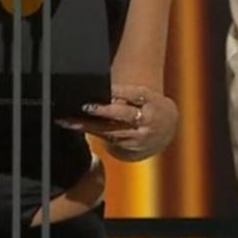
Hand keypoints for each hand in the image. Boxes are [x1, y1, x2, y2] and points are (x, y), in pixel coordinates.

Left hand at [56, 84, 177, 158]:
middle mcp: (147, 120)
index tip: (103, 88)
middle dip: (104, 111)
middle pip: (124, 115)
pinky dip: (93, 134)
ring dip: (90, 126)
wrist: (167, 129)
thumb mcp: (146, 96)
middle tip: (86, 107)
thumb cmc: (151, 106)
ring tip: (70, 121)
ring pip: (111, 131)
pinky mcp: (130, 149)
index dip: (120, 91)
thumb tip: (102, 91)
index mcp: (151, 101)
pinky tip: (78, 129)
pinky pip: (109, 141)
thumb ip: (127, 94)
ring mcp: (139, 137)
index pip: (135, 94)